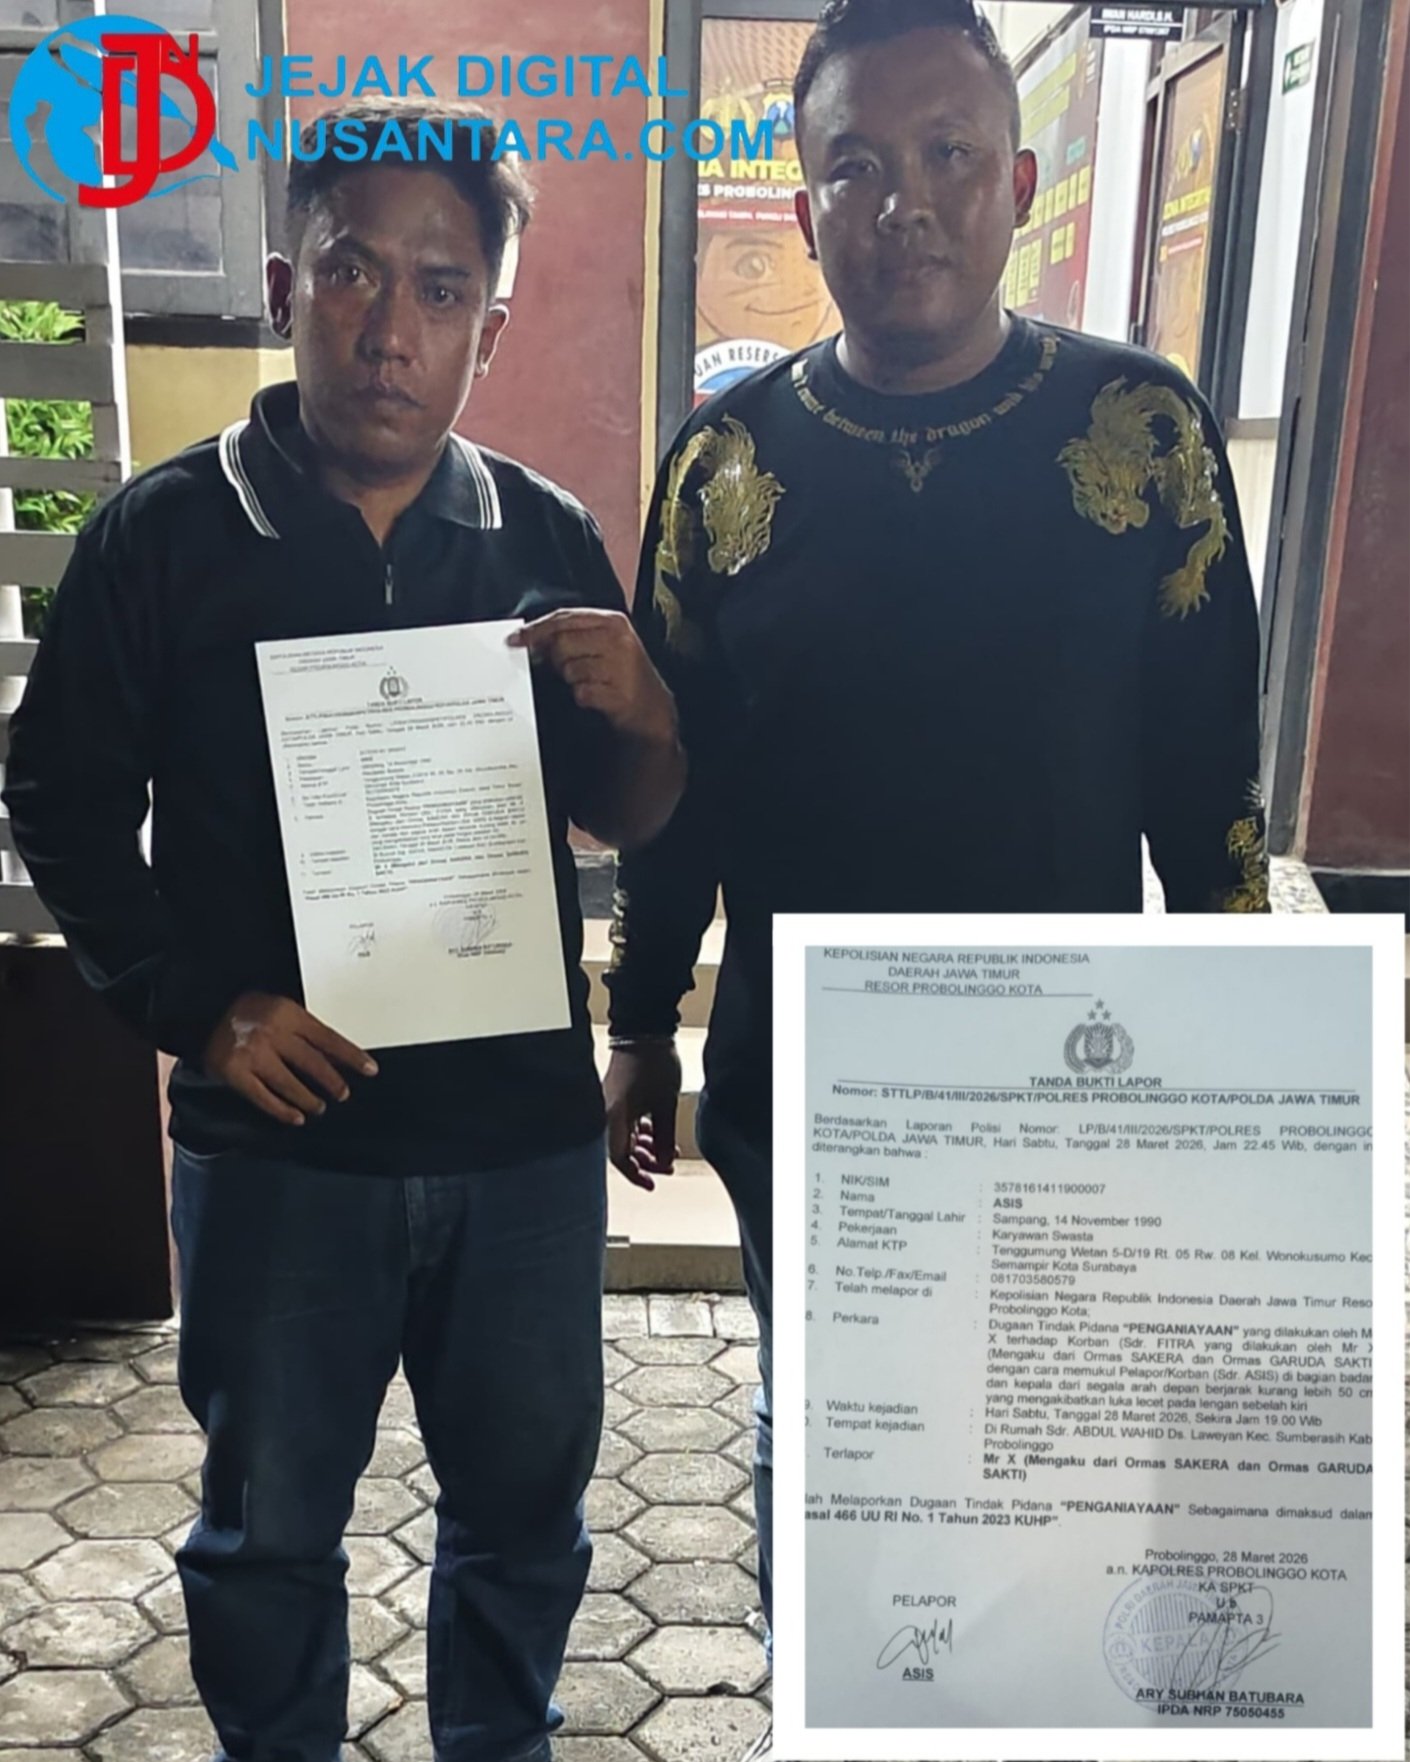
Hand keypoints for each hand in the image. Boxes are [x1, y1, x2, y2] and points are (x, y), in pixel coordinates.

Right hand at [202, 991, 377, 1126]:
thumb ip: (304, 1029)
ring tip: (319, 1107)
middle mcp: (272, 1034)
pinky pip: (264, 1097)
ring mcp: (253, 1054)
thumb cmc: (247, 1011)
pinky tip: (294, 1117)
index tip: (369, 1069)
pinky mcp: (236, 1073)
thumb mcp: (281, 1009)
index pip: (328, 1038)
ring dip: (309, 1099)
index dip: (351, 1056)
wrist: (203, 1011)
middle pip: (312, 1063)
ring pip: (290, 1084)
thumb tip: (335, 1055)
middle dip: (332, 1081)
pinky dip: (282, 1110)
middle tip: (343, 1093)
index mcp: (289, 1015)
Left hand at [508, 610, 678, 747]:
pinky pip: (580, 693)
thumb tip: (533, 639)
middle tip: (568, 668)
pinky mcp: (616, 693)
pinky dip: (584, 697)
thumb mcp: (604, 644)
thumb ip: (573, 635)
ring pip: (569, 670)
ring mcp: (619, 667)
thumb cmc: (622, 675)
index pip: (564, 618)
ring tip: (594, 681)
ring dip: (573, 680)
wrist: (651, 709)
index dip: (536, 629)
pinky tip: (598, 695)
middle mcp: (618, 640)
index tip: (515, 639)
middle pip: (562, 644)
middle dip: (557, 660)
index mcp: (613, 622)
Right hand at [604, 1041, 681, 1191]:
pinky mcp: (615, 1097)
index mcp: (613, 1116)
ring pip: (623, 1138)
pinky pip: (624, 1124)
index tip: (652, 1183)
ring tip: (666, 1151)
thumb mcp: (666, 1104)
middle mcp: (605, 1113)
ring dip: (644, 1148)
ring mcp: (609, 1105)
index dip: (636, 1174)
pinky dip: (640, 1133)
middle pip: (620, 1150)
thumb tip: (664, 1161)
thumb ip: (664, 1137)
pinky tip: (656, 1135)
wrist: (645, 1029)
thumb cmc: (654, 1062)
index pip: (618, 1157)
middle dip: (645, 1162)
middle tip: (667, 1167)